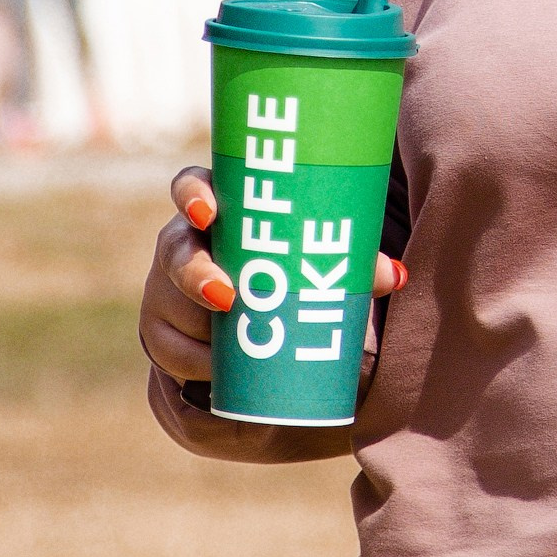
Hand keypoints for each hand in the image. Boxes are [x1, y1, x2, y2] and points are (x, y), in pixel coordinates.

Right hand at [138, 165, 405, 389]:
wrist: (259, 334)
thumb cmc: (290, 277)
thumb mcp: (318, 266)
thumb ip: (354, 265)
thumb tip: (393, 274)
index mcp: (221, 211)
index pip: (191, 186)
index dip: (192, 195)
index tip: (209, 212)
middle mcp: (186, 243)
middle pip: (174, 249)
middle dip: (195, 272)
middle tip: (228, 296)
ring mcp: (166, 288)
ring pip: (170, 302)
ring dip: (202, 325)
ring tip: (230, 348)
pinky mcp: (163, 332)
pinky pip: (170, 350)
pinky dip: (197, 362)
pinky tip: (216, 370)